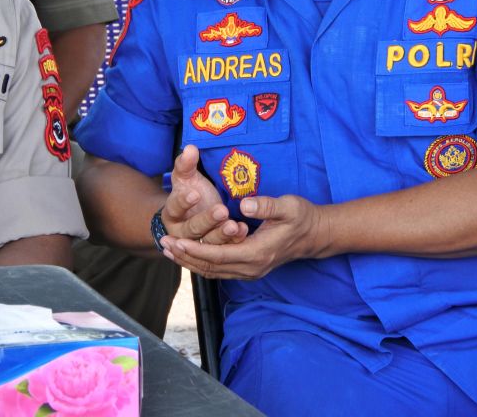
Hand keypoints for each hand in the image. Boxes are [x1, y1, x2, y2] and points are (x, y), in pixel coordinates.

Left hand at [160, 194, 325, 279]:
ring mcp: (250, 271)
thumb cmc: (302, 217)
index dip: (195, 249)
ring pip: (213, 271)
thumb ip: (266, 206)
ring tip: (168, 249)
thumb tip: (243, 205)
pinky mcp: (249, 269)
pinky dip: (201, 263)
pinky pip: (220, 270)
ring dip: (189, 261)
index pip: (219, 255)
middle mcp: (251, 267)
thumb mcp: (288, 206)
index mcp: (257, 253)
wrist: (315, 235)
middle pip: (210, 267)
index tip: (176, 240)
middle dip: (185, 256)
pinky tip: (187, 254)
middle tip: (162, 243)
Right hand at [161, 145, 247, 246]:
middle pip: (192, 228)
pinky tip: (243, 231)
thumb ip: (186, 164)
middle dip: (207, 220)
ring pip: (208, 242)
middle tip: (222, 210)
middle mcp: (181, 233)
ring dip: (222, 234)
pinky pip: (223, 248)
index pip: (174, 207)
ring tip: (235, 225)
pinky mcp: (214, 249)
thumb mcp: (186, 178)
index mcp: (171, 213)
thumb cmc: (190, 192)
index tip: (195, 193)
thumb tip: (190, 148)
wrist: (195, 215)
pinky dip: (233, 240)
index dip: (184, 201)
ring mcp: (198, 243)